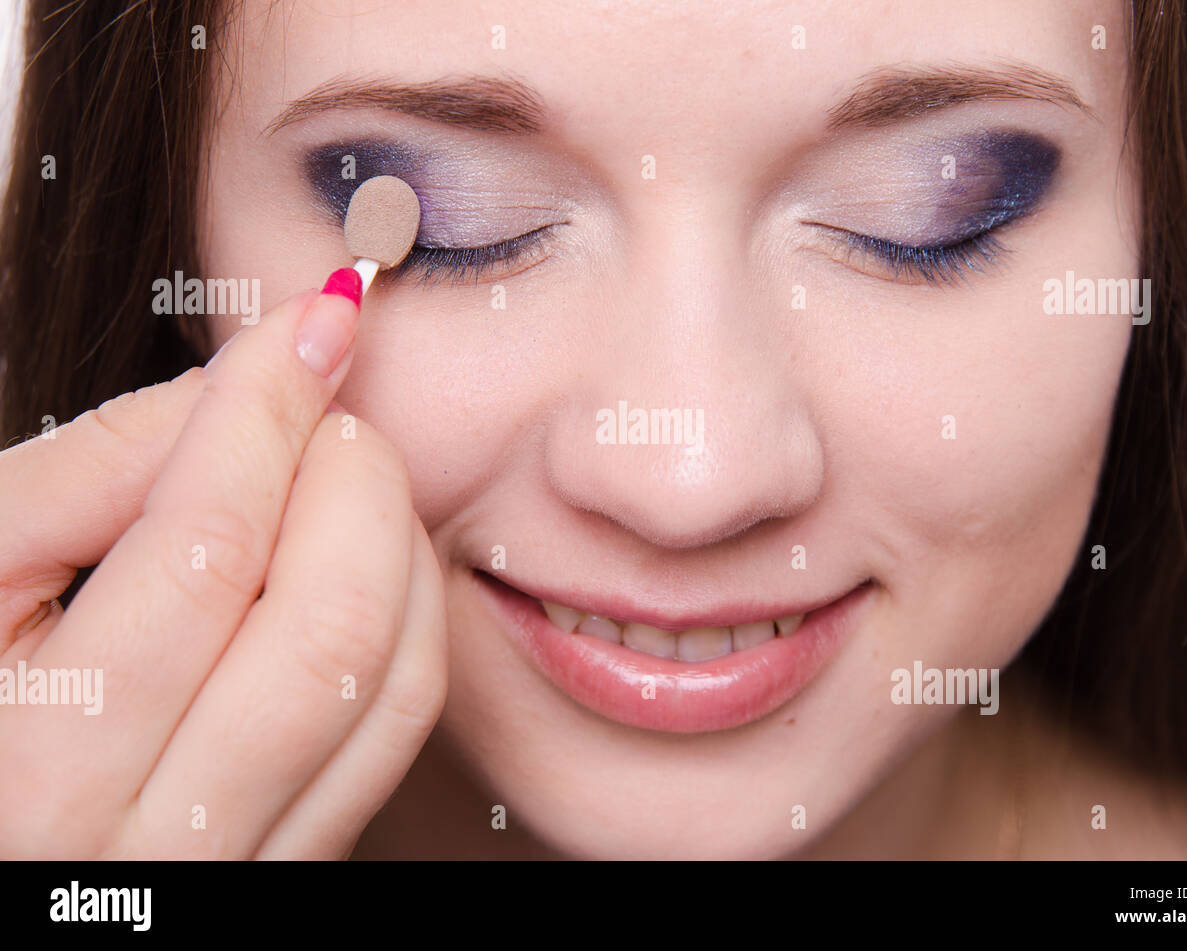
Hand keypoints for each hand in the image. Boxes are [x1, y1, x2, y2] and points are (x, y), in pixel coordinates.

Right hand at [0, 279, 445, 857]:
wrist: (0, 833)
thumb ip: (91, 469)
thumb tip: (250, 383)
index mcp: (34, 767)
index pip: (205, 550)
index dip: (269, 414)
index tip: (313, 322)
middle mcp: (160, 844)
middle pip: (329, 624)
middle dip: (355, 479)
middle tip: (326, 411)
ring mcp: (244, 866)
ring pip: (392, 679)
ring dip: (399, 541)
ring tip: (343, 475)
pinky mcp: (300, 865)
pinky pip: (402, 729)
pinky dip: (415, 614)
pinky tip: (369, 555)